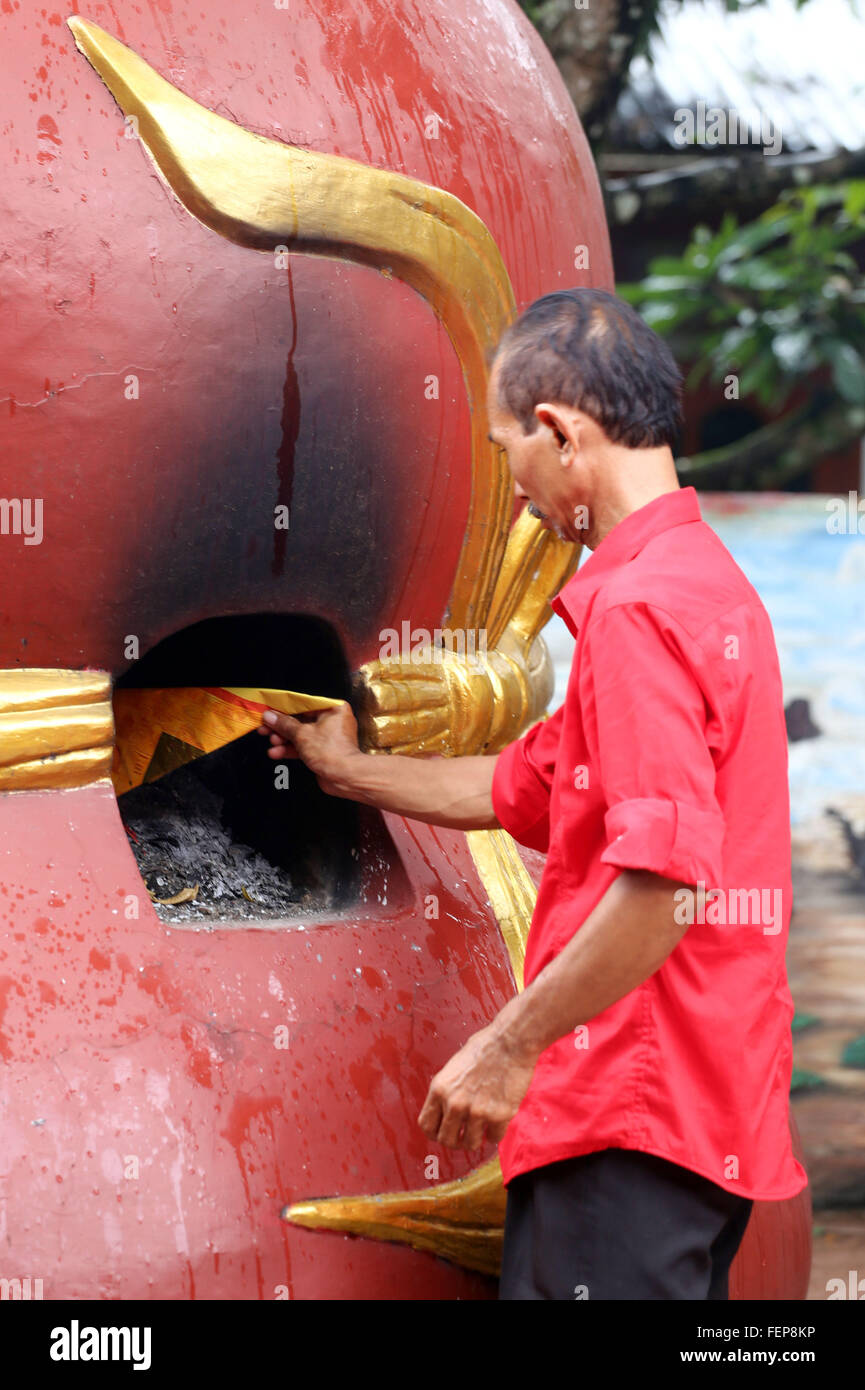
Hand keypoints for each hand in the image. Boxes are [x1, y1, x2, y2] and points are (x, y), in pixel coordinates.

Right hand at [257, 702, 362, 796]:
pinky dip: (291, 749)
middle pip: (300, 720)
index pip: (303, 704)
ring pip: (301, 734)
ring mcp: (328, 736)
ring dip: (284, 739)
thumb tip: (270, 716)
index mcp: (333, 708)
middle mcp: (333, 720)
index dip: (283, 708)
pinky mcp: (324, 751)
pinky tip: (276, 752)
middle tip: (265, 727)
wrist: (344, 777)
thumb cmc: (332, 752)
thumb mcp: (302, 734)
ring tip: (272, 741)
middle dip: (281, 727)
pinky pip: (304, 746)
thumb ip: (284, 724)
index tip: (269, 710)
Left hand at [418, 1016, 538, 1150]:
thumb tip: (445, 1112)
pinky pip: (494, 1138)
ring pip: (470, 1144)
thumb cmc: (484, 1048)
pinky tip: (498, 1119)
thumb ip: (447, 1091)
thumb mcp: (453, 1067)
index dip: (435, 1133)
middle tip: (466, 1134)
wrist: (510, 1041)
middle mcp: (454, 1103)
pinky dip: (496, 1132)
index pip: (427, 1125)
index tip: (444, 1132)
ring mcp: (477, 1111)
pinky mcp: (499, 1115)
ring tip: (483, 1126)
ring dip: (477, 1138)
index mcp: (439, 1089)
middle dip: (456, 1140)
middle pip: (447, 1140)